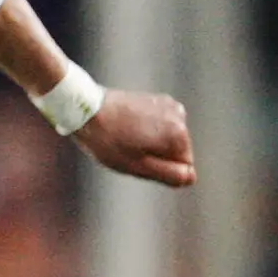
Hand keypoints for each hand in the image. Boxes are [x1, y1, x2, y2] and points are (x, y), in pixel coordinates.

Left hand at [73, 90, 195, 187]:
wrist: (86, 108)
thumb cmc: (108, 141)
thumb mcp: (137, 166)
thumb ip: (169, 175)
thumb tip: (190, 177)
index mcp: (178, 134)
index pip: (183, 166)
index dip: (159, 168)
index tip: (137, 158)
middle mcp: (180, 116)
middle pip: (176, 151)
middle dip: (156, 154)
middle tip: (128, 149)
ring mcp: (169, 104)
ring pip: (167, 138)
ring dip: (150, 142)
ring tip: (125, 136)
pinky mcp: (158, 98)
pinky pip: (159, 124)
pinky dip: (146, 128)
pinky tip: (126, 125)